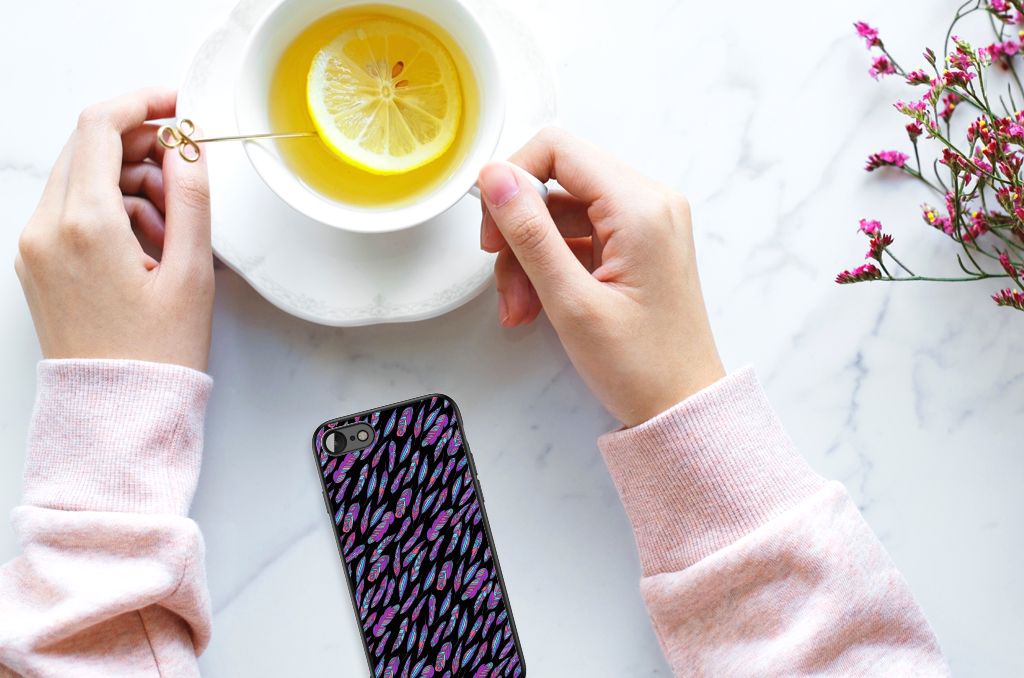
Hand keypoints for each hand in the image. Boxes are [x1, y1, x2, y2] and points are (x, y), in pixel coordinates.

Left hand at [15, 88, 213, 371]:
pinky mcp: (37, 263)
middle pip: (88, 148)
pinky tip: (148, 245)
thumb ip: (192, 198)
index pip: (100, 127)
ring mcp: (35, 246)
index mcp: (85, 225)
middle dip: (141, 147)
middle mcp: (46, 229)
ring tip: (173, 228)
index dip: (143, 103)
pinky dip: (111, 210)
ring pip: (81, 178)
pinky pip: (72, 210)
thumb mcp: (191, 272)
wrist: (117, 412)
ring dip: (129, 182)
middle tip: (185, 174)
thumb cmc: (156, 354)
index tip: (177, 105)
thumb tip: (188, 147)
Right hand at [478, 128, 723, 426]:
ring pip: (561, 214)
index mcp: (640, 207)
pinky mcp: (637, 245)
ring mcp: (645, 224)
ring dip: (529, 257)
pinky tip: (537, 306)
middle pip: (557, 182)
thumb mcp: (571, 301)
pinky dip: (550, 267)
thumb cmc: (641, 366)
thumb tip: (494, 177)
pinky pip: (578, 237)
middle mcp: (649, 203)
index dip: (513, 179)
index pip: (558, 149)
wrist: (683, 408)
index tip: (492, 227)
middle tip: (502, 278)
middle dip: (519, 230)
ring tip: (520, 309)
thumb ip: (529, 233)